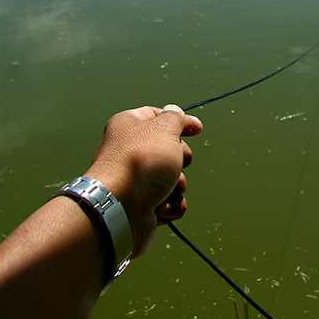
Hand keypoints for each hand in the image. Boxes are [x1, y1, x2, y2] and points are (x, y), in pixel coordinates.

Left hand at [85, 104, 201, 256]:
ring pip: (172, 177)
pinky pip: (167, 201)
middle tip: (177, 161)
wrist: (119, 207)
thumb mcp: (164, 128)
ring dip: (177, 184)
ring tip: (168, 189)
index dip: (180, 121)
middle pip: (169, 149)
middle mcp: (129, 150)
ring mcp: (135, 179)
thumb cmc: (142, 161)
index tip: (198, 129)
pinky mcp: (141, 203)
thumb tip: (174, 111)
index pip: (157, 115)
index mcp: (129, 125)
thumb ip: (174, 117)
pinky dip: (171, 205)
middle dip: (180, 158)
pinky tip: (164, 207)